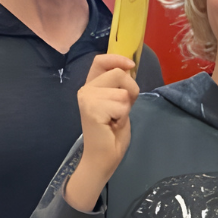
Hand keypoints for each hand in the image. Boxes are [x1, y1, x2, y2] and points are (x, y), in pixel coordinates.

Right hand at [64, 53, 139, 210]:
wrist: (102, 159)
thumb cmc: (111, 135)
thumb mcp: (119, 104)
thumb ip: (120, 88)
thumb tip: (128, 69)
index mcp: (91, 86)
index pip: (100, 61)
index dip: (117, 58)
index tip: (131, 65)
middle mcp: (86, 89)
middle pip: (118, 73)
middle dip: (130, 91)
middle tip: (122, 111)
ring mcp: (87, 98)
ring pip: (123, 91)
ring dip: (125, 109)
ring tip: (115, 120)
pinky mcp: (92, 109)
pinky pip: (122, 105)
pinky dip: (123, 117)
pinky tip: (112, 126)